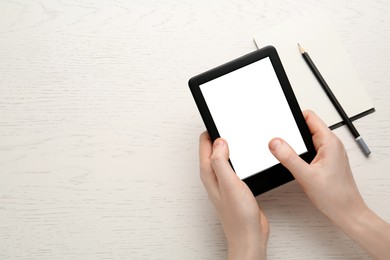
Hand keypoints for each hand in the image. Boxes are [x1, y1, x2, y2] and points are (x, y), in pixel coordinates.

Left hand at [199, 132, 268, 259]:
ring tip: (238, 134)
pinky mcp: (235, 184)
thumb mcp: (229, 184)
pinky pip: (233, 164)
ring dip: (230, 145)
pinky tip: (246, 155)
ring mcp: (224, 179)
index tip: (221, 119)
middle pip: (214, 147)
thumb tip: (219, 142)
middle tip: (230, 123)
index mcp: (209, 172)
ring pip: (224, 155)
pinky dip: (238, 156)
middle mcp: (214, 175)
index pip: (205, 143)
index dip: (212, 129)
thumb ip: (221, 162)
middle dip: (220, 134)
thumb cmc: (238, 215)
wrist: (249, 235)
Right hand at [268, 110, 389, 258]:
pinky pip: (310, 150)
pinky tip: (295, 164)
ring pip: (307, 140)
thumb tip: (275, 143)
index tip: (280, 122)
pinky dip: (300, 154)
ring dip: (295, 145)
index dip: (293, 116)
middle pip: (307, 127)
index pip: (309, 117)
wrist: (346, 213)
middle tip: (279, 141)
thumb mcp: (306, 175)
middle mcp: (331, 145)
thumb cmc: (335, 196)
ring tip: (286, 153)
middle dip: (291, 133)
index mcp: (329, 142)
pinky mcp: (326, 161)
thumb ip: (288, 157)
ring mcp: (329, 153)